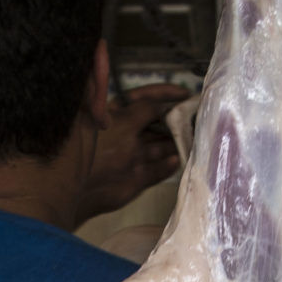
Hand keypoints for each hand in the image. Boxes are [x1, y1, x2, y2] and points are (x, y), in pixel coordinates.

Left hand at [79, 83, 189, 222]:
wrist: (84, 188)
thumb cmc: (101, 147)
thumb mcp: (124, 121)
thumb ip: (146, 109)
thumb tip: (165, 103)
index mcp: (119, 116)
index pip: (145, 99)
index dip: (165, 95)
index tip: (185, 93)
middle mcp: (129, 134)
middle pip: (157, 123)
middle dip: (176, 120)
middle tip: (198, 116)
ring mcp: (135, 156)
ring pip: (161, 146)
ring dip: (177, 143)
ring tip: (197, 137)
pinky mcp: (139, 177)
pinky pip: (159, 169)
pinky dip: (168, 166)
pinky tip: (178, 160)